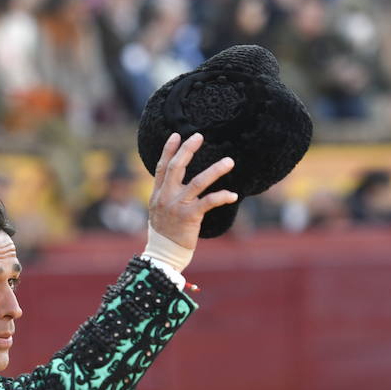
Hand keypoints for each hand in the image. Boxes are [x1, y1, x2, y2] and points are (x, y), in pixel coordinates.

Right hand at [147, 132, 236, 255]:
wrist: (164, 255)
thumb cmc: (165, 234)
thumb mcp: (158, 211)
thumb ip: (166, 196)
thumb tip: (177, 184)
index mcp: (157, 194)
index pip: (162, 167)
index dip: (168, 150)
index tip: (177, 135)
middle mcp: (166, 197)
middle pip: (176, 167)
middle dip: (188, 150)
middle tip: (199, 136)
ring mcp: (177, 206)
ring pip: (198, 182)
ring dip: (215, 170)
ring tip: (229, 161)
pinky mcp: (190, 217)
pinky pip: (208, 202)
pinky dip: (222, 196)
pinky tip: (233, 194)